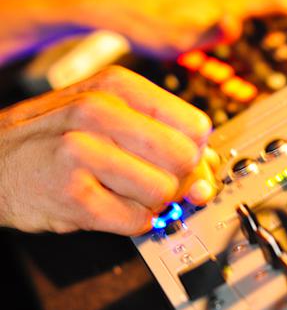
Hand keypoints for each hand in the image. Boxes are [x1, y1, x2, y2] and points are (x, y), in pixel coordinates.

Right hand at [0, 66, 214, 234]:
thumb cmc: (52, 135)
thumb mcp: (105, 114)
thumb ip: (160, 133)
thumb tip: (210, 166)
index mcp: (117, 87)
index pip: (195, 125)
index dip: (197, 152)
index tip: (186, 163)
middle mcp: (100, 112)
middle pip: (184, 160)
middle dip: (178, 180)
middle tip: (157, 182)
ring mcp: (83, 152)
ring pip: (163, 192)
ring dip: (152, 204)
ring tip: (126, 193)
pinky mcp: (72, 194)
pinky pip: (134, 221)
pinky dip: (131, 222)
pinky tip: (110, 207)